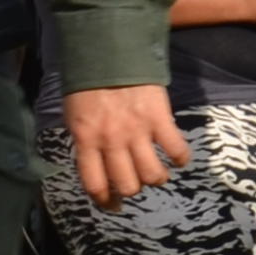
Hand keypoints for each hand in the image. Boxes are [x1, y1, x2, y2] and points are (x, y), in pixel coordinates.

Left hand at [59, 83, 187, 208]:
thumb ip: (84, 142)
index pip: (95, 184)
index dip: (106, 201)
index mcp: (86, 141)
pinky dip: (180, 159)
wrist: (110, 50)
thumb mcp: (75, 115)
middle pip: (127, 184)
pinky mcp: (159, 118)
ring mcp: (137, 131)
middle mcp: (111, 141)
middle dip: (132, 189)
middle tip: (136, 182)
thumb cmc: (88, 83)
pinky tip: (178, 158)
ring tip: (157, 173)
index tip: (113, 205)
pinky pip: (175, 150)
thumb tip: (94, 165)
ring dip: (156, 178)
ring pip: (152, 175)